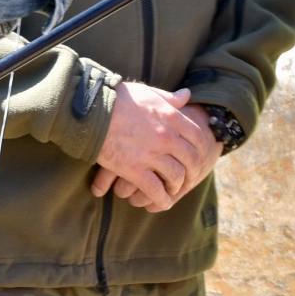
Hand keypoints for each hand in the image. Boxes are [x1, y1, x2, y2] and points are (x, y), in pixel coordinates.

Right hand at [92, 83, 215, 210]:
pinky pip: (155, 190)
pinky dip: (161, 199)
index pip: (198, 137)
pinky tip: (162, 203)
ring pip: (175, 176)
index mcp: (171, 117)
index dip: (202, 149)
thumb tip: (187, 95)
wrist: (92, 110)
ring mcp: (151, 154)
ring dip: (177, 186)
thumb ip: (170, 98)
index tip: (199, 156)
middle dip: (193, 171)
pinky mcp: (133, 169)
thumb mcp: (149, 93)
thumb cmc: (118, 99)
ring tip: (173, 190)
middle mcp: (166, 136)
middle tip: (189, 178)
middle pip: (191, 159)